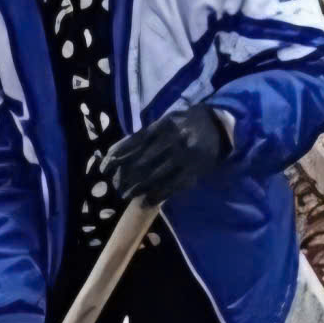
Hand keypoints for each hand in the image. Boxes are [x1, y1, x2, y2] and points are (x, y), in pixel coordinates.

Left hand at [101, 103, 230, 205]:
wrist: (219, 125)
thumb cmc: (187, 123)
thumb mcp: (166, 121)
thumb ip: (146, 134)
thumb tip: (119, 152)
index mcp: (163, 126)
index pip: (133, 143)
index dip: (117, 156)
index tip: (104, 168)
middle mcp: (172, 140)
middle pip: (142, 162)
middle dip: (125, 176)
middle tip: (115, 186)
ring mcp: (184, 156)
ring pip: (155, 176)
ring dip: (138, 188)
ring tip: (126, 195)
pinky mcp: (194, 170)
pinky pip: (172, 186)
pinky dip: (157, 195)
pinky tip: (146, 201)